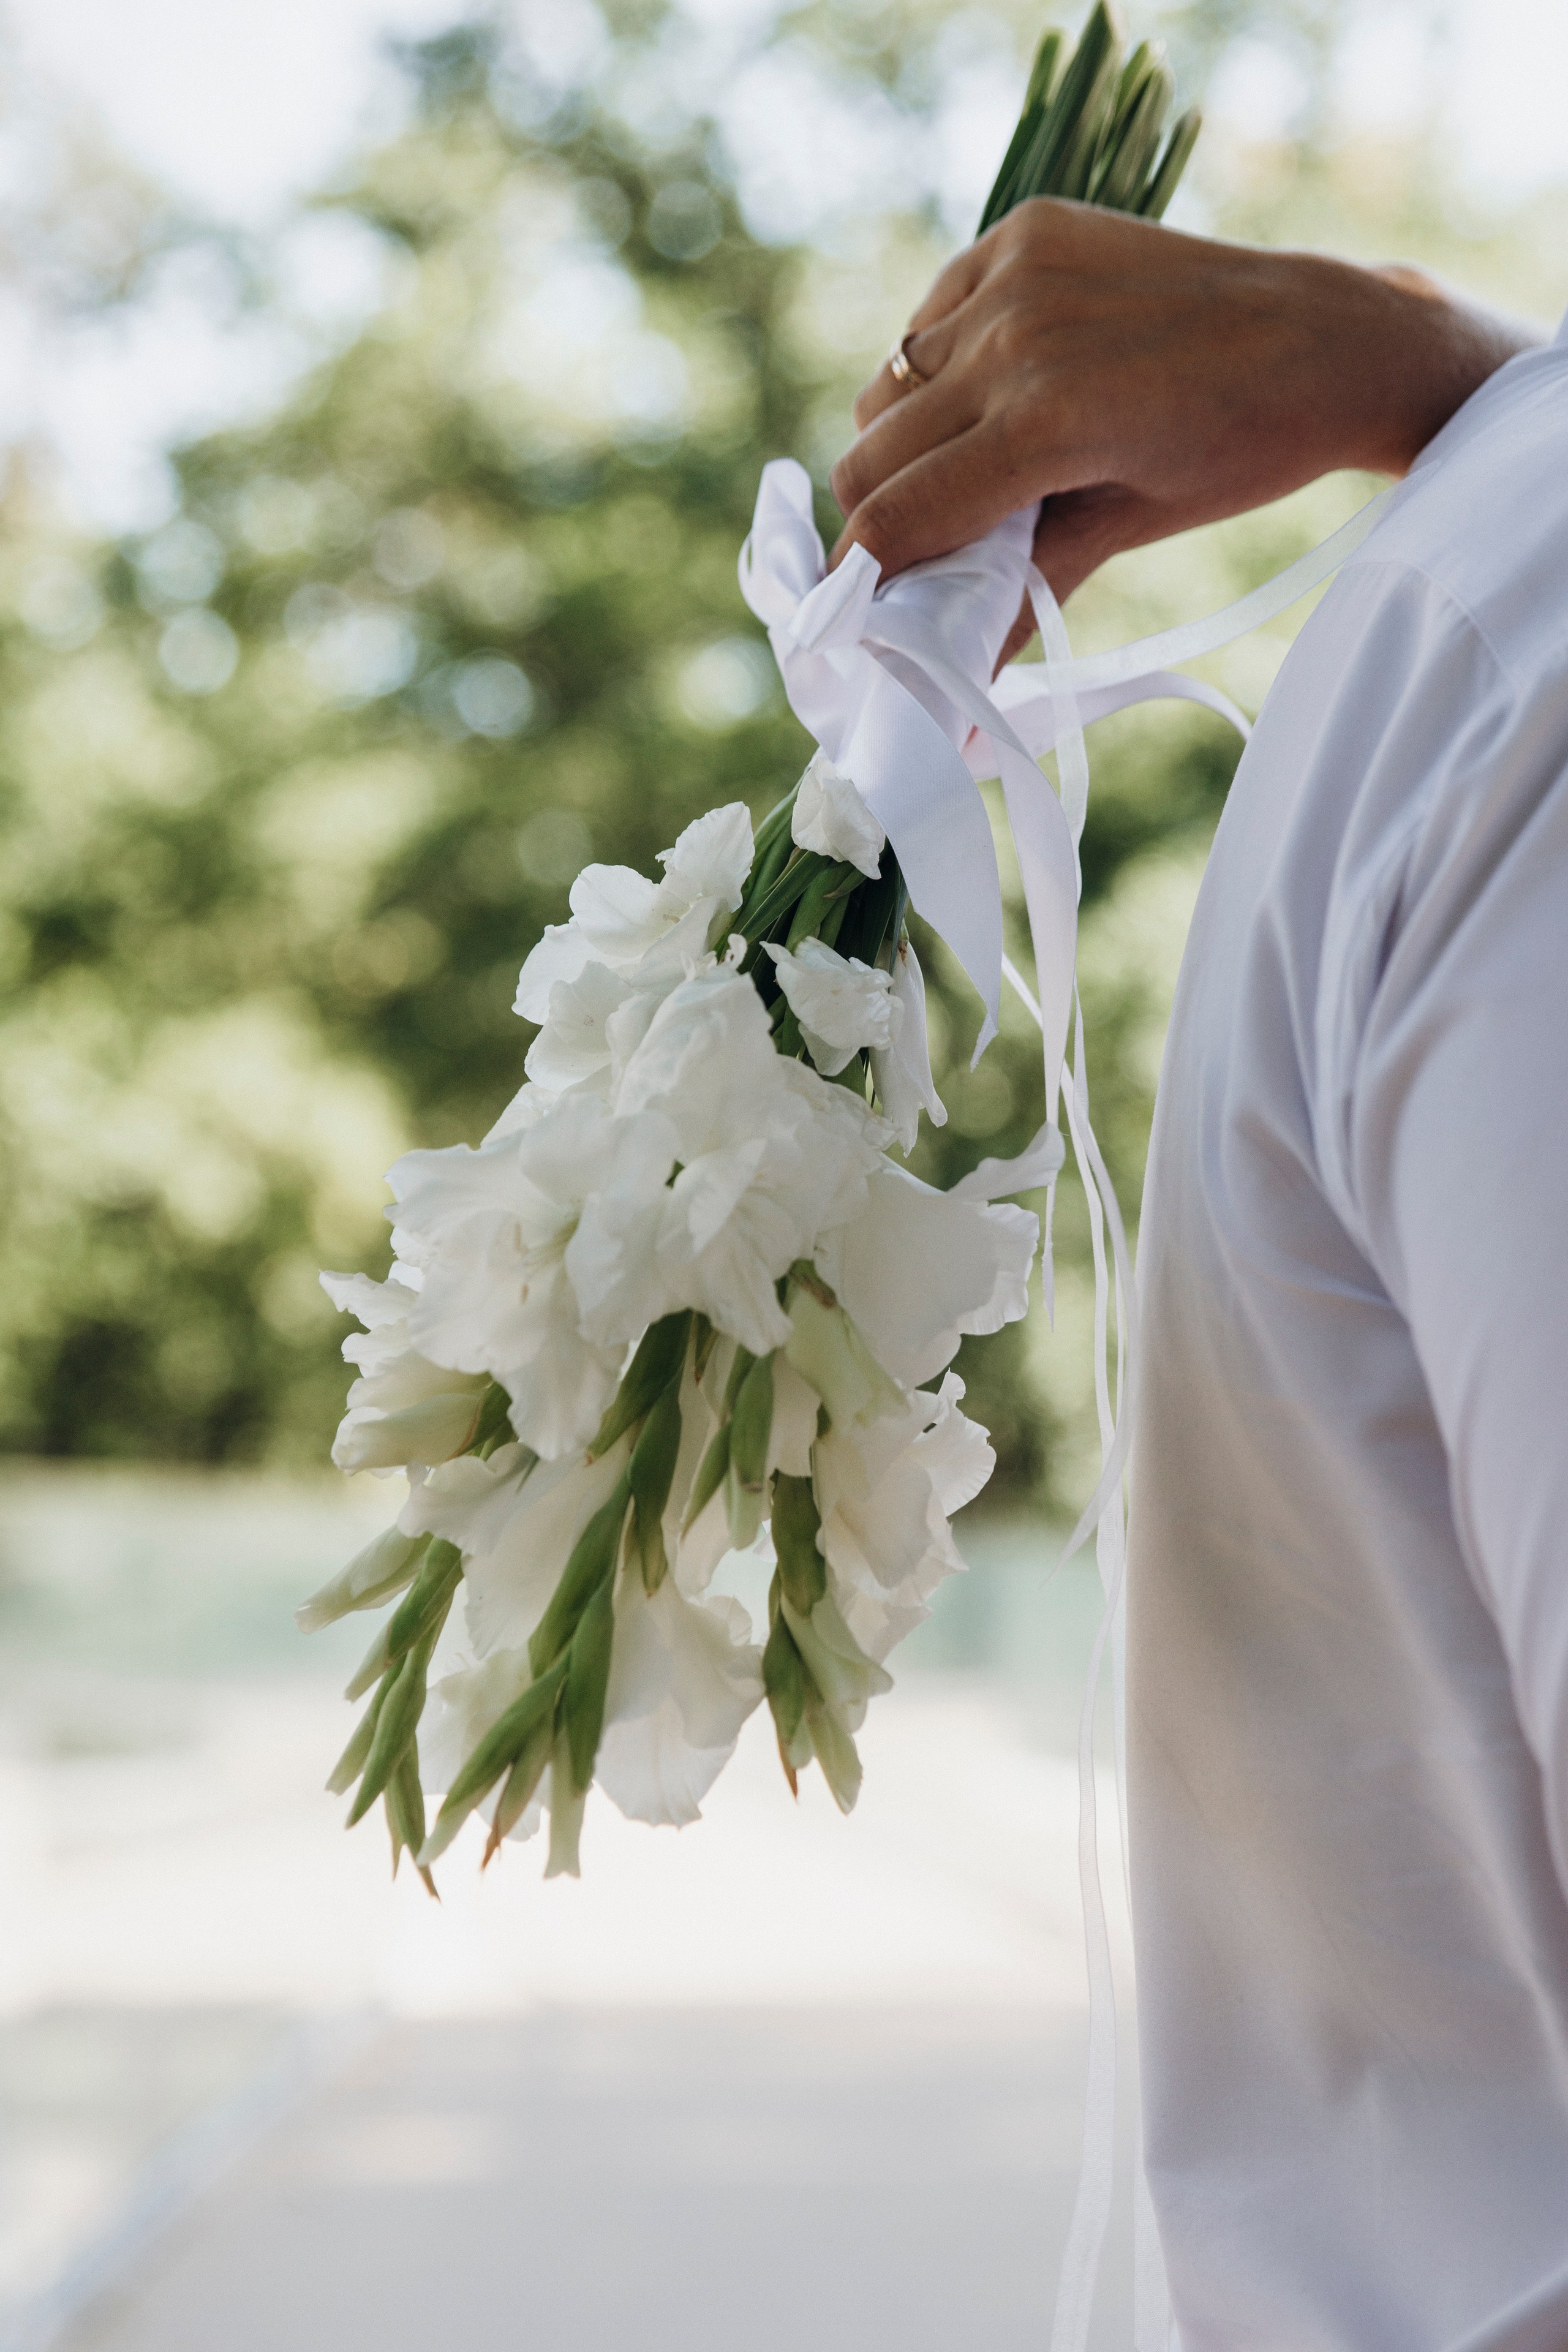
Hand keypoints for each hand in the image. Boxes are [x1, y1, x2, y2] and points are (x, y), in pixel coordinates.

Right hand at [829, 199, 1539, 664]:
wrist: (1328, 337)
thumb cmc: (1242, 451)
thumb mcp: (1129, 529)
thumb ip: (1021, 588)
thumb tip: (952, 677)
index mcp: (1044, 425)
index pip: (893, 517)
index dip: (861, 575)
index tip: (855, 608)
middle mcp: (1014, 339)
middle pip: (869, 453)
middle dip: (881, 512)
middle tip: (923, 543)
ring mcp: (1017, 274)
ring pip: (888, 386)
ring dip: (909, 436)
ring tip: (976, 459)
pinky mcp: (1025, 230)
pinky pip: (931, 316)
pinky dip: (943, 362)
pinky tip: (1001, 383)